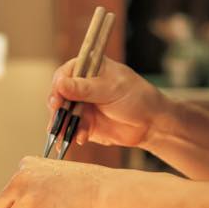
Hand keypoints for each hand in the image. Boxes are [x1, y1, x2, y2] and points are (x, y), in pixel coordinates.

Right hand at [48, 55, 167, 150]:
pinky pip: (72, 130)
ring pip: (63, 115)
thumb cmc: (135, 96)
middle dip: (57, 108)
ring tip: (64, 134)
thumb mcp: (110, 89)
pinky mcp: (85, 124)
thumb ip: (84, 88)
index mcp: (88, 69)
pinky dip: (73, 134)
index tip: (57, 98)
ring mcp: (82, 106)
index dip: (58, 86)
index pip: (64, 74)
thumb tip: (60, 84)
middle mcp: (81, 87)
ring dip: (62, 124)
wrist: (151, 122)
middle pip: (59, 95)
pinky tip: (80, 139)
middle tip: (57, 116)